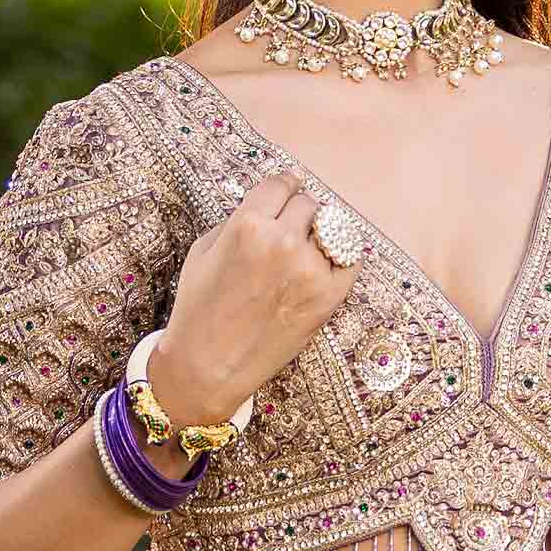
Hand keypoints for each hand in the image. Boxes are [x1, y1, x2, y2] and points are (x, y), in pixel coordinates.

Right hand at [143, 170, 360, 431]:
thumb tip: (271, 205)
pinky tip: (324, 265)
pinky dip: (340, 258)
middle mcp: (281, 241)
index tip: (288, 191)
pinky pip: (350, 259)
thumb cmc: (200, 309)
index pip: (280, 184)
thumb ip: (239, 221)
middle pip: (307, 203)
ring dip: (318, 236)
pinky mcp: (329, 296)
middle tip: (289, 231)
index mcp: (246, 224)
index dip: (283, 188)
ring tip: (301, 254)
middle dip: (297, 214)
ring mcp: (309, 269)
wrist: (208, 366)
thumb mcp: (204, 250)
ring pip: (331, 228)